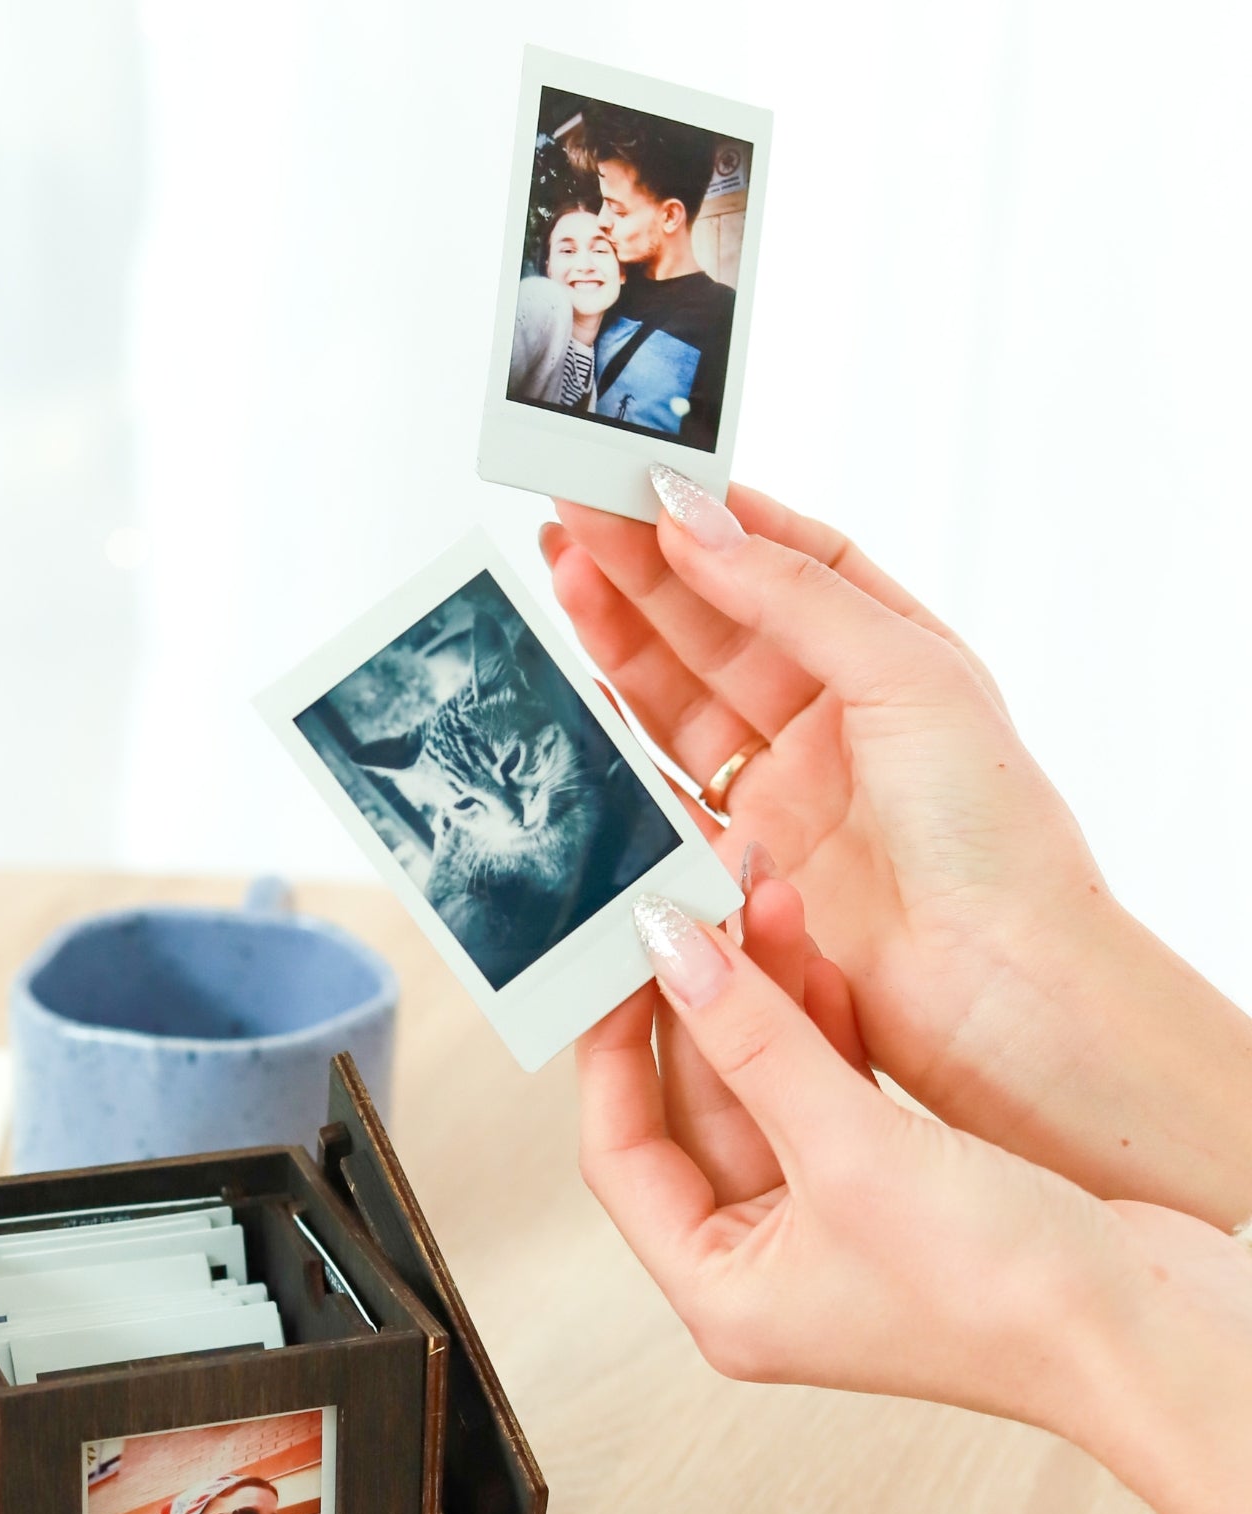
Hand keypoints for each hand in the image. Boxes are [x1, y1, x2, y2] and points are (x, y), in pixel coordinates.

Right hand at [541, 477, 1251, 1226]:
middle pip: (717, 621)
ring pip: (677, 695)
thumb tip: (696, 523)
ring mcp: (782, 793)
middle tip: (571, 514)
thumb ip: (792, 593)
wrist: (995, 988)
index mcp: (893, 658)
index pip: (793, 560)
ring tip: (560, 571)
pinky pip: (658, 787)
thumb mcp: (905, 674)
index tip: (645, 483)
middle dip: (640, 565)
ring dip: (616, 635)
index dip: (718, 519)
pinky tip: (576, 688)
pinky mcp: (736, 862)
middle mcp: (834, 720)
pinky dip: (612, 738)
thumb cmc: (991, 838)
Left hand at [581, 880, 1251, 1513]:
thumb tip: (670, 954)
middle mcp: (766, 1265)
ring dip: (768, 997)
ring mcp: (833, 1225)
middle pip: (695, 1108)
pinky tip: (821, 964)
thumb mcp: (851, 1151)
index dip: (613, 1048)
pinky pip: (829, 1093)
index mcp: (722, 1291)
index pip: (622, 1150)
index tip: (615, 959)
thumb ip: (754, 1042)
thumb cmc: (1010, 1293)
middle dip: (703, 1002)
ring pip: (766, 1087)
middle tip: (705, 906)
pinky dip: (824, 1028)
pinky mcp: (895, 1188)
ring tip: (770, 901)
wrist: (1161, 1326)